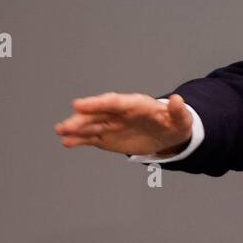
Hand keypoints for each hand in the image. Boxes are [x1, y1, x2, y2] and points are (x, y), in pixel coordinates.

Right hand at [55, 92, 193, 157]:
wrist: (169, 136)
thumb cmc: (175, 124)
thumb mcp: (182, 119)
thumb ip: (179, 112)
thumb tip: (179, 100)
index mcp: (136, 104)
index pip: (114, 102)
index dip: (97, 103)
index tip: (79, 105)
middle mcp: (119, 113)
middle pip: (98, 114)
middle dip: (82, 119)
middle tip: (66, 125)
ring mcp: (112, 124)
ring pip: (91, 125)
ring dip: (75, 128)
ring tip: (61, 132)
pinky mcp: (107, 137)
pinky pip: (91, 138)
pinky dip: (79, 140)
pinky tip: (67, 142)